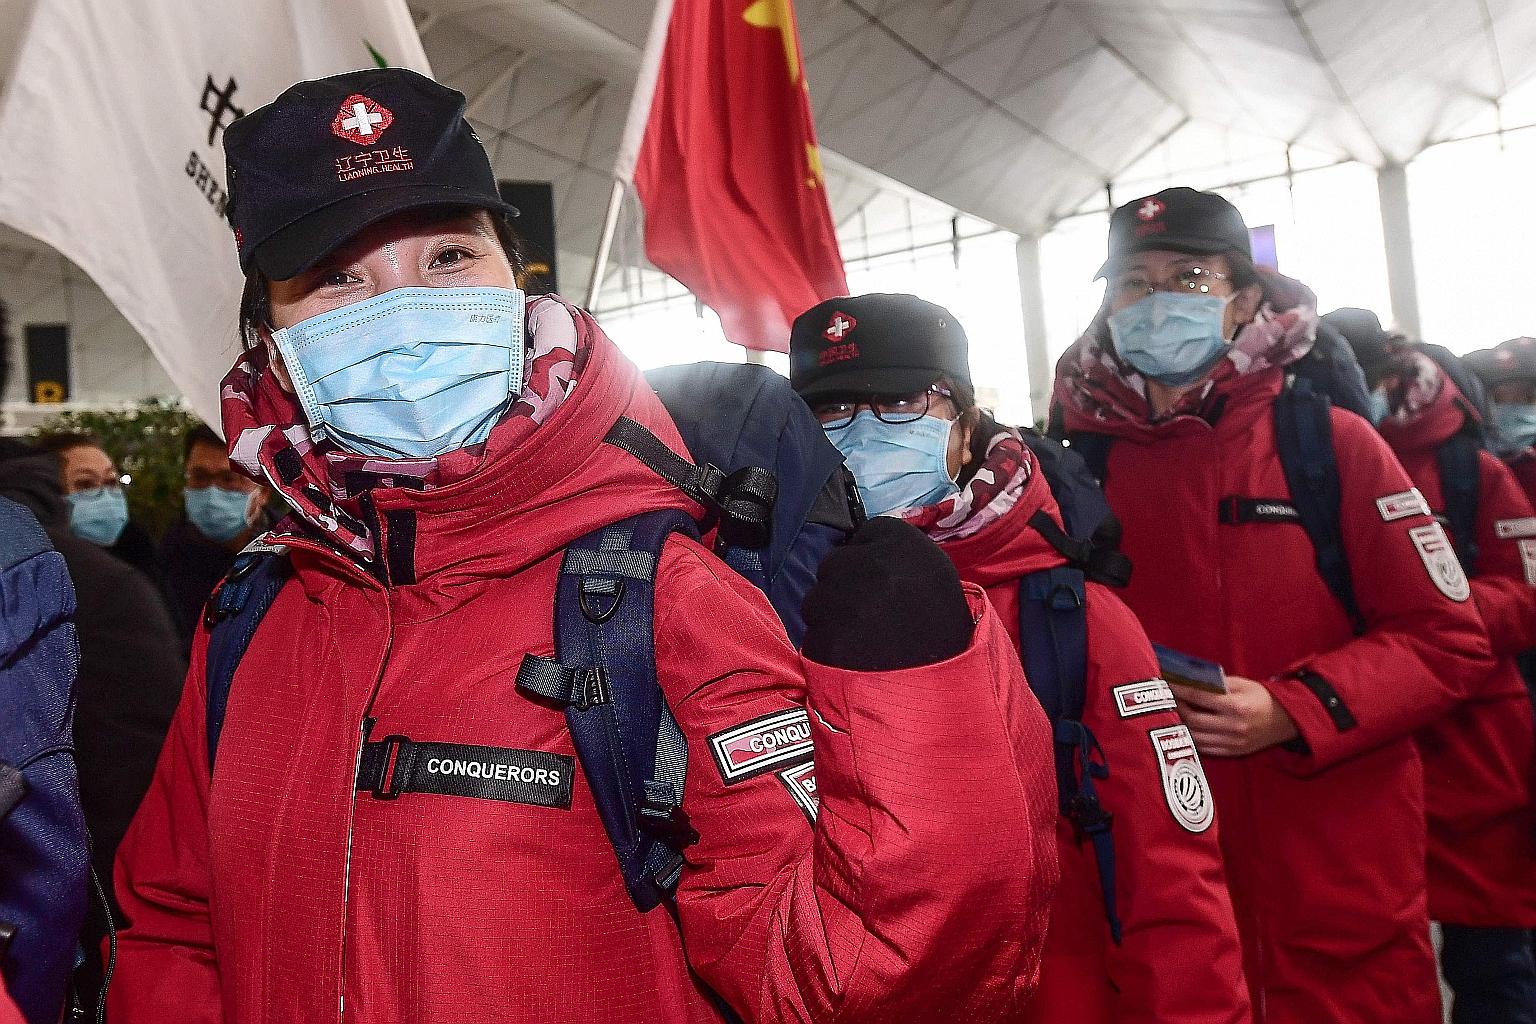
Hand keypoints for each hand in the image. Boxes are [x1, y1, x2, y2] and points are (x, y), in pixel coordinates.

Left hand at [801, 517, 973, 670]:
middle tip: (869, 611)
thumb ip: (898, 554)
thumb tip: (863, 548)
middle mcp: (868, 564)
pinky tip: (854, 658)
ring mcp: (840, 602)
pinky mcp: (824, 639)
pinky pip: (813, 635)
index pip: (866, 534)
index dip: (870, 558)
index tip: (883, 580)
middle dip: (844, 585)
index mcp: (903, 543)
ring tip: (861, 638)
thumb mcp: (936, 574)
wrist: (944, 685)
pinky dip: (828, 647)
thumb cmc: (946, 630)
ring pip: (815, 599)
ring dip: (830, 616)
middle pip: (833, 562)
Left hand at [1170, 674, 1298, 756]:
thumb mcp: (1241, 684)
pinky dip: (1192, 738)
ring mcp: (1233, 742)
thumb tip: (1189, 680)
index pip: (1198, 697)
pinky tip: (1186, 728)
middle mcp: (1233, 727)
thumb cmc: (1261, 698)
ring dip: (1182, 724)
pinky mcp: (1232, 752)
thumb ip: (1216, 683)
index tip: (1167, 683)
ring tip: (1174, 713)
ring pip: (1196, 737)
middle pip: (1193, 720)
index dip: (1179, 690)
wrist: (1286, 720)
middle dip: (1177, 708)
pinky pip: (1204, 748)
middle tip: (1169, 699)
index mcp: (1236, 706)